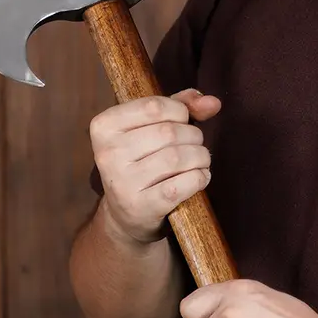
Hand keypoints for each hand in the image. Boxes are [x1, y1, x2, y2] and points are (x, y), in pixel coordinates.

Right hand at [90, 89, 221, 244]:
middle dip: (194, 136)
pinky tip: (199, 177)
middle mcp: (108, 154)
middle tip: (194, 145)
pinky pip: (184, 183)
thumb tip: (212, 102)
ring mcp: (123, 182)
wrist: (124, 214)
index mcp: (104, 126)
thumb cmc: (141, 161)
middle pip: (170, 132)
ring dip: (200, 157)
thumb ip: (181, 106)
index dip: (180, 111)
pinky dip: (200, 177)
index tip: (182, 121)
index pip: (154, 106)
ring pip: (179, 157)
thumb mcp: (150, 127)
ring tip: (200, 160)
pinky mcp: (143, 205)